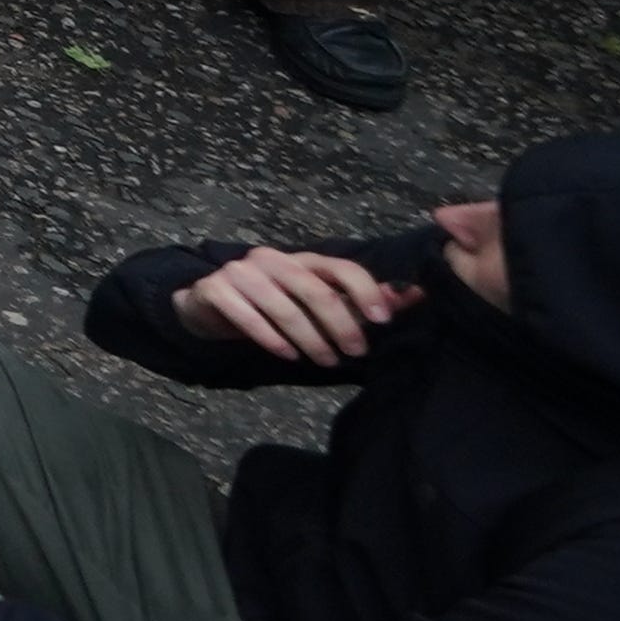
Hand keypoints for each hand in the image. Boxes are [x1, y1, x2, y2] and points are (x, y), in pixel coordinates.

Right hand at [174, 244, 415, 364]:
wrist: (207, 302)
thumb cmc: (269, 303)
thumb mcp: (314, 299)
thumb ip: (359, 299)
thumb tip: (412, 296)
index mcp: (302, 259)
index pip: (341, 268)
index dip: (365, 291)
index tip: (382, 320)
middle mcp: (272, 259)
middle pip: (315, 291)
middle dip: (341, 324)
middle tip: (355, 352)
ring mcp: (241, 272)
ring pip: (284, 308)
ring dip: (309, 339)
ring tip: (325, 361)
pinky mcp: (215, 289)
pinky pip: (248, 316)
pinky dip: (271, 339)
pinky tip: (287, 354)